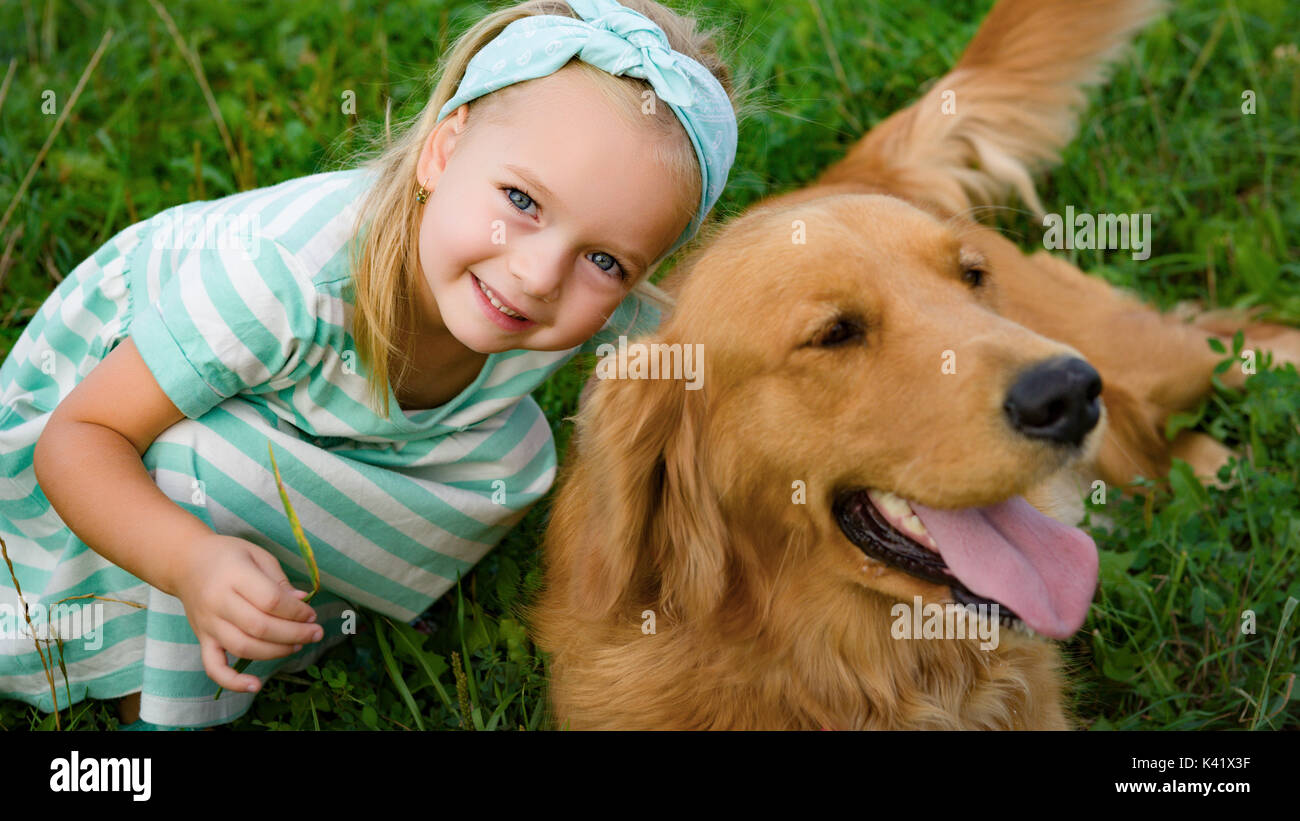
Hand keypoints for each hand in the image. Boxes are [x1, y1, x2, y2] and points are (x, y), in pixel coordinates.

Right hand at [173, 533, 323, 693]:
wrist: (185, 563)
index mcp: (234, 576)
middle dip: (294, 634)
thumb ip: (279, 580)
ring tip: (297, 645)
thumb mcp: (257, 555)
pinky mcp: (202, 639)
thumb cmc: (227, 555)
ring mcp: (208, 624)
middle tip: (316, 633)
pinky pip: (214, 667)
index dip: (296, 612)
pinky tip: (255, 686)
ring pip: (244, 648)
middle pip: (260, 627)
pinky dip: (233, 681)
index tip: (312, 614)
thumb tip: (302, 600)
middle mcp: (218, 603)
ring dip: (276, 652)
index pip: (270, 601)